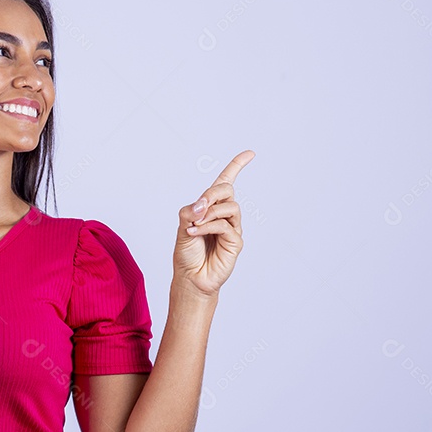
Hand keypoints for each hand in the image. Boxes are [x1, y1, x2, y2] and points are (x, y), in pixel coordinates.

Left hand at [173, 150, 254, 296]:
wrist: (190, 277)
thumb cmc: (187, 253)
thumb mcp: (182, 226)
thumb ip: (190, 210)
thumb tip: (202, 204)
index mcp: (210, 208)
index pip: (226, 183)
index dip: (237, 166)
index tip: (250, 154)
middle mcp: (224, 215)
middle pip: (227, 190)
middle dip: (212, 193)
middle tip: (198, 207)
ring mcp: (232, 228)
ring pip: (229, 207)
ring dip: (209, 213)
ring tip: (194, 225)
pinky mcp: (235, 242)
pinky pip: (224, 225)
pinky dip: (207, 227)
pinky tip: (195, 233)